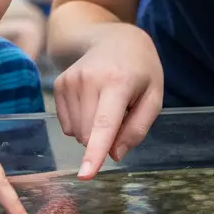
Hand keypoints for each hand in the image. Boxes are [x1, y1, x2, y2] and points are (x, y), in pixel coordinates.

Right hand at [53, 23, 162, 179]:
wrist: (114, 38)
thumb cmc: (140, 70)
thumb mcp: (154, 97)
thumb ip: (138, 128)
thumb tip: (114, 155)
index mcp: (118, 82)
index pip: (105, 124)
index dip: (95, 153)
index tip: (85, 174)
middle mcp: (89, 80)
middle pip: (89, 135)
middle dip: (104, 138)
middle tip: (120, 111)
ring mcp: (70, 80)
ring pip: (76, 132)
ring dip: (92, 130)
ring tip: (106, 102)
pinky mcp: (59, 84)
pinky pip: (66, 125)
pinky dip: (81, 122)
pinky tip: (92, 101)